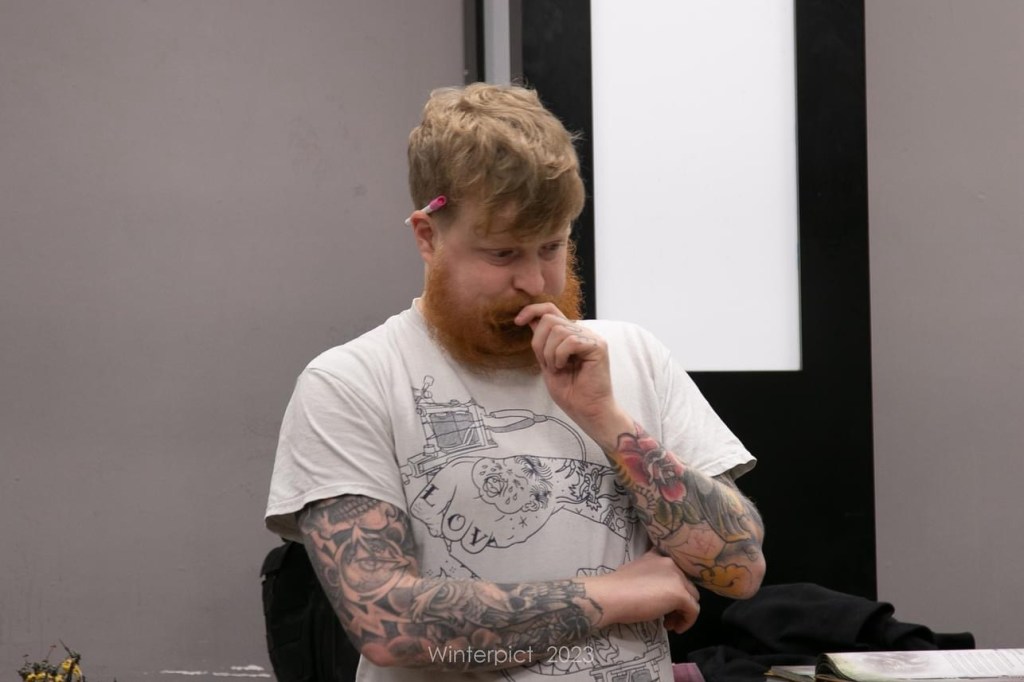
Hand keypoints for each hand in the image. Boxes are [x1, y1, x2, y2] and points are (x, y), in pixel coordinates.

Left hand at [515, 303, 625, 444]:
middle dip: (540, 343)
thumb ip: (542, 342)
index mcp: (570, 334)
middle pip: (550, 319)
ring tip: (558, 368)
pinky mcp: (598, 346)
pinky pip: (570, 341)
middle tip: (547, 363)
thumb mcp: (547, 362)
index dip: (532, 310)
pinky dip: (560, 356)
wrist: (587, 410)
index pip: (550, 308)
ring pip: (558, 330)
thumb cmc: (570, 392)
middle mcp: (582, 332)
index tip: (517, 321)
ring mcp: (591, 338)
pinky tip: (565, 367)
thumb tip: (530, 319)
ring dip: (550, 353)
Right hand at [584, 549, 700, 634]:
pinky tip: (675, 629)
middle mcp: (670, 563)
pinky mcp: (680, 594)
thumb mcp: (635, 573)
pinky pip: (693, 610)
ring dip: (682, 612)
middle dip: (677, 602)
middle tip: (665, 616)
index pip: (675, 572)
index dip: (672, 587)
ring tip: (668, 624)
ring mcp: (677, 578)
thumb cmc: (617, 588)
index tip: (663, 600)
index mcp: (658, 556)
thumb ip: (649, 577)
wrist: (612, 595)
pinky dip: (687, 622)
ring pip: (692, 597)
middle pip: (685, 585)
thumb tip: (653, 592)